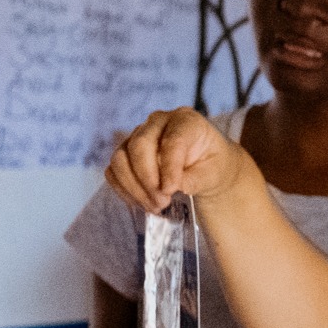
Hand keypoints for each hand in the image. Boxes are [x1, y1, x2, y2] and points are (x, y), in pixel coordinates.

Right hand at [105, 107, 250, 213]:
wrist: (205, 168)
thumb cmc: (213, 166)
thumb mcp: (215, 173)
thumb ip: (195, 179)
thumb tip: (169, 187)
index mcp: (186, 120)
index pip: (172, 141)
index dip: (168, 167)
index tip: (170, 190)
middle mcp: (158, 122)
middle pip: (139, 145)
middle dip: (148, 178)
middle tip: (161, 202)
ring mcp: (137, 136)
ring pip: (121, 158)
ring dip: (134, 187)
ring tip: (155, 206)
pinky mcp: (125, 153)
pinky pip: (113, 171)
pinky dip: (124, 189)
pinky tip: (142, 202)